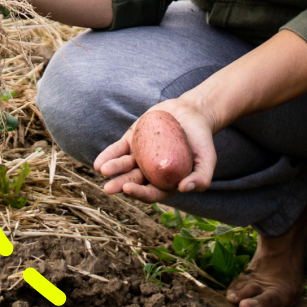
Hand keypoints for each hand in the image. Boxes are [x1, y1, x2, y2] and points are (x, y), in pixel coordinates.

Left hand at [93, 97, 216, 204]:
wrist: (193, 113)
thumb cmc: (201, 139)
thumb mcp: (207, 159)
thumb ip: (202, 178)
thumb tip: (184, 188)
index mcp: (166, 181)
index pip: (151, 193)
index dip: (139, 193)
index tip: (129, 188)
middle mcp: (150, 172)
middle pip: (133, 181)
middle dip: (120, 185)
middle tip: (109, 188)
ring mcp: (140, 156)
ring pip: (124, 166)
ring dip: (113, 169)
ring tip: (103, 170)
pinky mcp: (133, 141)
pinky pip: (119, 150)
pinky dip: (109, 155)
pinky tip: (99, 162)